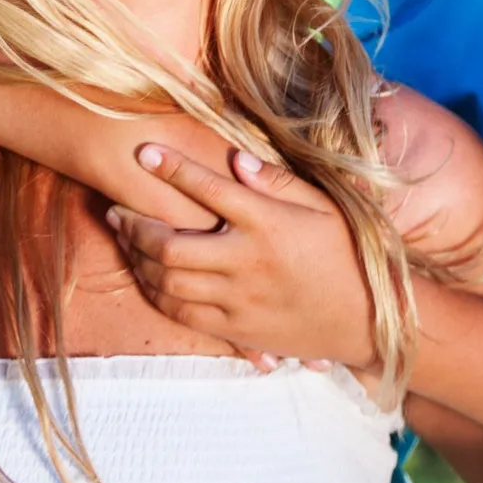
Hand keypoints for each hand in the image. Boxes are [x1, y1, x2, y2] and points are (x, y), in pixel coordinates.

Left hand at [104, 143, 383, 372]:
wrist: (366, 319)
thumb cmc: (346, 254)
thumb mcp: (325, 207)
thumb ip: (278, 183)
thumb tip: (236, 157)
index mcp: (270, 226)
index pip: (210, 190)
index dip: (172, 169)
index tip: (143, 152)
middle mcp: (247, 263)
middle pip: (171, 245)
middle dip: (135, 225)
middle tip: (116, 210)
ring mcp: (238, 301)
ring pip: (168, 282)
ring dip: (138, 260)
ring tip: (126, 241)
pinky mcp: (235, 330)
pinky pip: (182, 314)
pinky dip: (157, 294)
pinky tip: (148, 278)